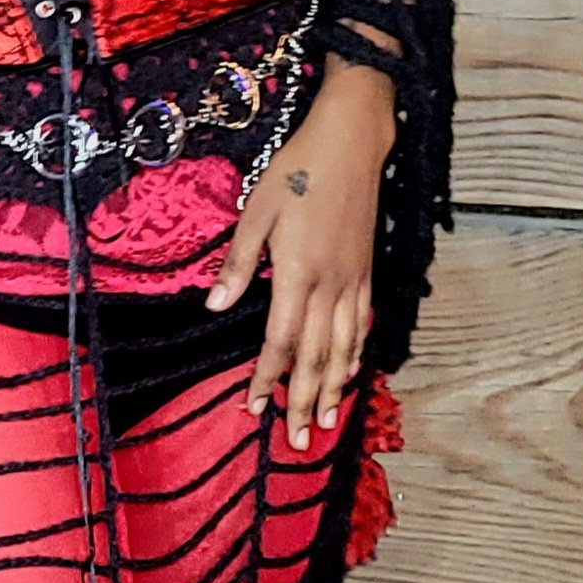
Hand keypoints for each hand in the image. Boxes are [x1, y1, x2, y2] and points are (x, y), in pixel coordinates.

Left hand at [204, 61, 397, 447]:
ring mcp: (353, 280)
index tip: (254, 409)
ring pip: (343, 348)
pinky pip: (362, 323)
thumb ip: (238, 264)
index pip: (279, 342)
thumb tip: (216, 307)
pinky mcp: (367, 271)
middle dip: (303, 402)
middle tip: (297, 441)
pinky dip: (354, 353)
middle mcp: (329, 285)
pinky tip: (349, 372)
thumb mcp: (256, 212)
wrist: (352, 141)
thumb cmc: (298, 171)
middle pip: (315, 358)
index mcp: (297, 274)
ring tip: (325, 422)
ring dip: (332, 388)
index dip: (266, 380)